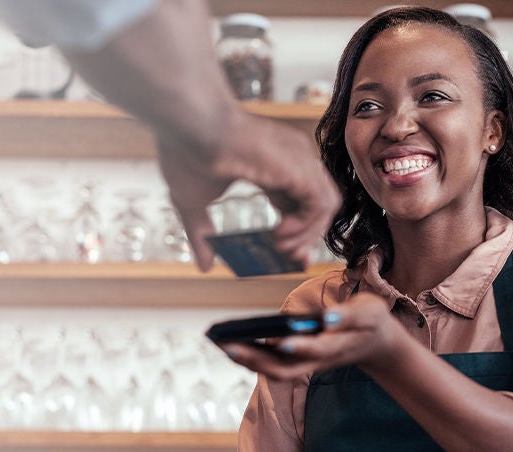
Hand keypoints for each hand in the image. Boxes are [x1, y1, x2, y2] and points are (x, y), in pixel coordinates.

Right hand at [157, 111, 339, 271]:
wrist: (190, 123)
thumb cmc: (187, 150)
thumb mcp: (191, 202)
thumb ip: (201, 235)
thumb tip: (204, 268)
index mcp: (270, 166)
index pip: (298, 203)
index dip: (296, 231)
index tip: (285, 254)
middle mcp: (291, 161)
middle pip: (316, 206)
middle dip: (305, 237)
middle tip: (288, 257)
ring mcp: (298, 161)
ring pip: (325, 205)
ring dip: (308, 234)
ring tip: (282, 246)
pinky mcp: (300, 167)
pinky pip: (322, 203)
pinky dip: (308, 225)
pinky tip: (282, 233)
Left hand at [219, 294, 399, 379]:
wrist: (376, 342)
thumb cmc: (370, 321)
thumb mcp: (370, 312)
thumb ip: (349, 316)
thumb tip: (325, 317)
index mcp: (338, 346)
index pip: (318, 349)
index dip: (301, 346)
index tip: (281, 340)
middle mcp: (319, 361)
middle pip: (285, 369)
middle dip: (257, 360)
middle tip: (228, 345)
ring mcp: (308, 364)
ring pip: (276, 371)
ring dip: (249, 361)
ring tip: (222, 343)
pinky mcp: (300, 361)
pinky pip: (273, 363)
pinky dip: (253, 356)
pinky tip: (233, 342)